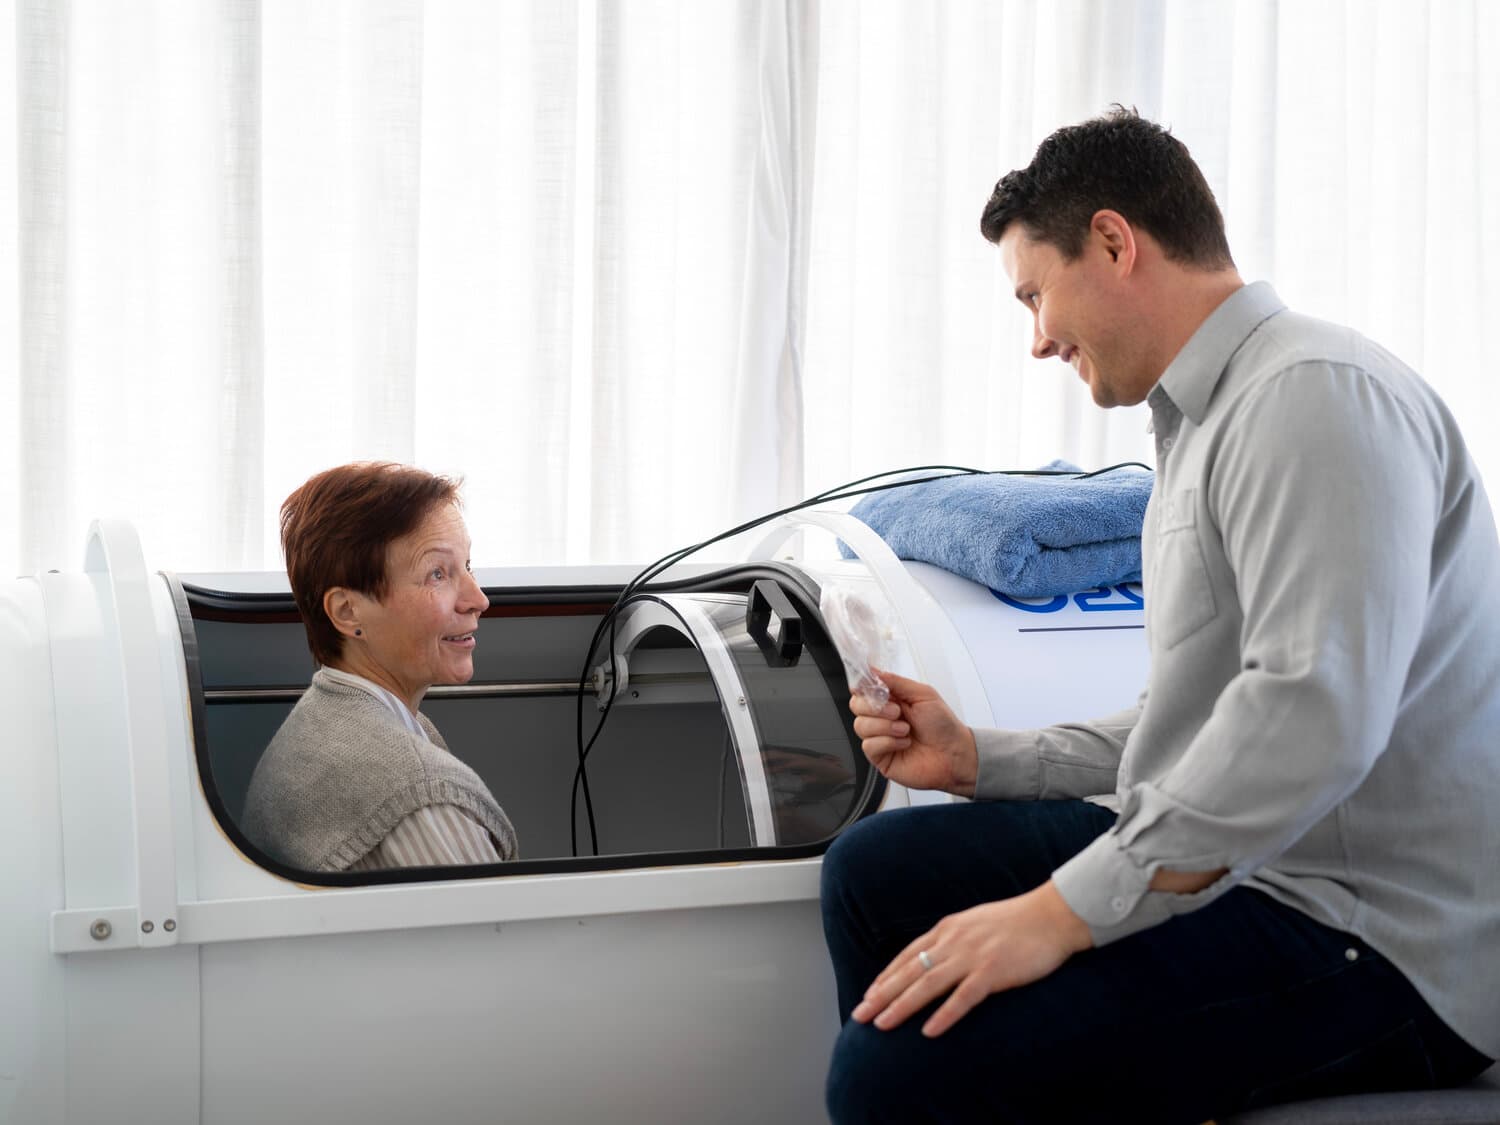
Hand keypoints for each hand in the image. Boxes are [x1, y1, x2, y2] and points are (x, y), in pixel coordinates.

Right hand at [850, 669, 978, 795]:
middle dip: (875, 707)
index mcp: (891, 700)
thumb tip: (874, 670)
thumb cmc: (944, 726)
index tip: (872, 688)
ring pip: (860, 726)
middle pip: (856, 706)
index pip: (863, 690)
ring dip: (885, 726)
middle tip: (897, 711)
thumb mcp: (923, 694)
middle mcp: (882, 718)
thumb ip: (896, 681)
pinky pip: (869, 746)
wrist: (954, 754)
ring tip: (905, 730)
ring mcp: (879, 738)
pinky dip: (888, 742)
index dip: (862, 687)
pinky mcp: (880, 757)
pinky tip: (904, 743)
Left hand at [850, 880, 1092, 1037]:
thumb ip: (956, 938)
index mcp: (949, 929)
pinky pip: (962, 997)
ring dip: (901, 1006)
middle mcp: (953, 941)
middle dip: (881, 995)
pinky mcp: (992, 971)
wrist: (1052, 915)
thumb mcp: (976, 922)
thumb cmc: (1018, 921)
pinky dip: (943, 1015)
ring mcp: (972, 956)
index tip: (869, 994)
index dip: (886, 976)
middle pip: (909, 971)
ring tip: (881, 1025)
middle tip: (860, 1015)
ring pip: (927, 984)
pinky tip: (928, 1031)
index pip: (908, 955)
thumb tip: (938, 955)